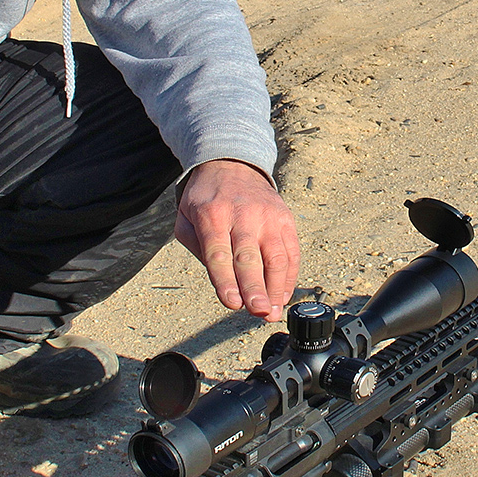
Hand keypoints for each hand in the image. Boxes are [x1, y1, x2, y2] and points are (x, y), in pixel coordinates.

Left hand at [175, 159, 297, 321]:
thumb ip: (197, 249)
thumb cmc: (206, 198)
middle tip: (258, 312)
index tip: (232, 303)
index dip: (226, 281)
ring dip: (276, 288)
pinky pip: (292, 252)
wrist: (232, 164)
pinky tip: (282, 296)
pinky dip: (289, 277)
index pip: (219, 253)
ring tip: (272, 312)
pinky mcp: (285, 218)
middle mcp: (242, 214)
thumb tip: (221, 281)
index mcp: (212, 215)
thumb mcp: (185, 217)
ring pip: (276, 257)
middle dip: (255, 288)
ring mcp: (267, 216)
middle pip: (249, 257)